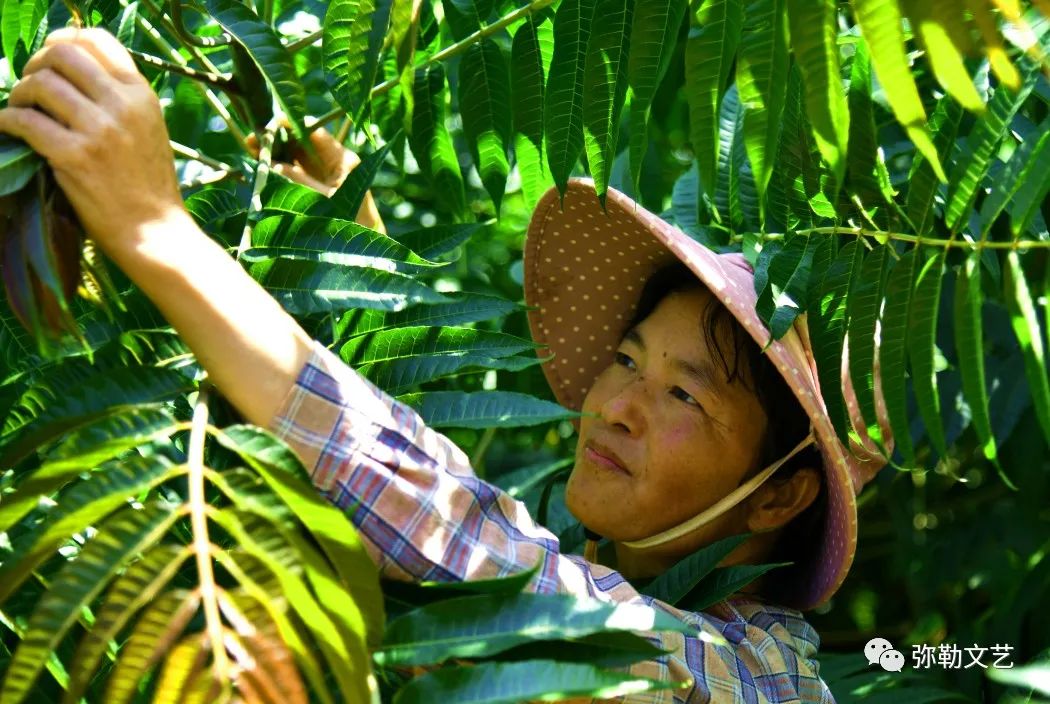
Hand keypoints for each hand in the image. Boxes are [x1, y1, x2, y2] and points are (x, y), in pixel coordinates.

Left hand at [0, 28, 183, 257]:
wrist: (155, 231)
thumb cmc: (149, 184)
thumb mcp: (150, 129)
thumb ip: (121, 99)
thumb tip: (73, 74)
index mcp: (141, 95)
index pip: (97, 40)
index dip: (64, 41)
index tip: (50, 59)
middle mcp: (122, 106)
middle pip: (62, 54)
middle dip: (37, 65)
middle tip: (32, 88)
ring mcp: (99, 131)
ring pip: (40, 85)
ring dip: (20, 95)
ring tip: (22, 112)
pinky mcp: (75, 157)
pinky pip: (25, 122)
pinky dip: (8, 121)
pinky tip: (10, 130)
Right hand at [250, 126, 385, 232]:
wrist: (364, 238)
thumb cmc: (351, 219)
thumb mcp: (325, 200)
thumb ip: (300, 182)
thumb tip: (273, 165)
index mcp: (342, 158)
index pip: (314, 132)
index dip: (291, 125)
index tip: (269, 124)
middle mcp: (332, 160)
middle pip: (301, 140)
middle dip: (277, 137)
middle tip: (253, 138)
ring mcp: (323, 170)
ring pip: (295, 154)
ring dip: (275, 151)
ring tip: (252, 147)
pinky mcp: (315, 182)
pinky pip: (294, 168)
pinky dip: (278, 165)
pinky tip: (261, 162)